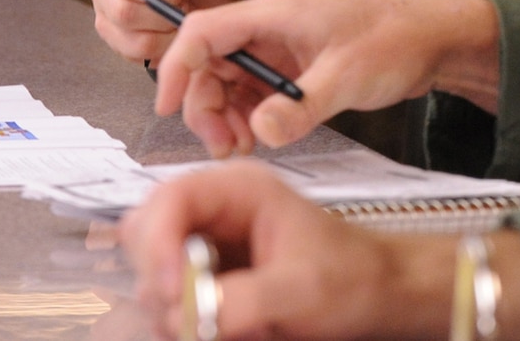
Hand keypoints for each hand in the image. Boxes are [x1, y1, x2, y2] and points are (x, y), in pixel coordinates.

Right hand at [122, 162, 451, 339]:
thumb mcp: (299, 289)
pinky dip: (183, 322)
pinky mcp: (205, 279)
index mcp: (240, 191)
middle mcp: (214, 212)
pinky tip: (229, 330)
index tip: (169, 290)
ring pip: (150, 275)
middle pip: (145, 236)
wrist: (374, 297)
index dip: (156, 244)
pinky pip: (168, 302)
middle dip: (160, 280)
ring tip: (230, 326)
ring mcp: (206, 245)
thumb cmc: (349, 279)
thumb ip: (242, 299)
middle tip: (192, 318)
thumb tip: (188, 316)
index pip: (169, 200)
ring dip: (173, 309)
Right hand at [155, 0, 500, 156]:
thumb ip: (301, 106)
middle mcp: (272, 26)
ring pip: (231, 79)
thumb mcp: (348, 75)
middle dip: (205, 105)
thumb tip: (259, 132)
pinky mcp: (298, 65)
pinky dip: (250, 114)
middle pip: (211, 61)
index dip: (176, 68)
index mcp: (276, 13)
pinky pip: (257, 90)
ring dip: (226, 114)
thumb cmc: (398, 39)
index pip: (203, 32)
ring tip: (240, 147)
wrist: (437, 38)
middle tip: (222, 144)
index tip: (167, 109)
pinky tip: (259, 137)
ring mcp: (284, 46)